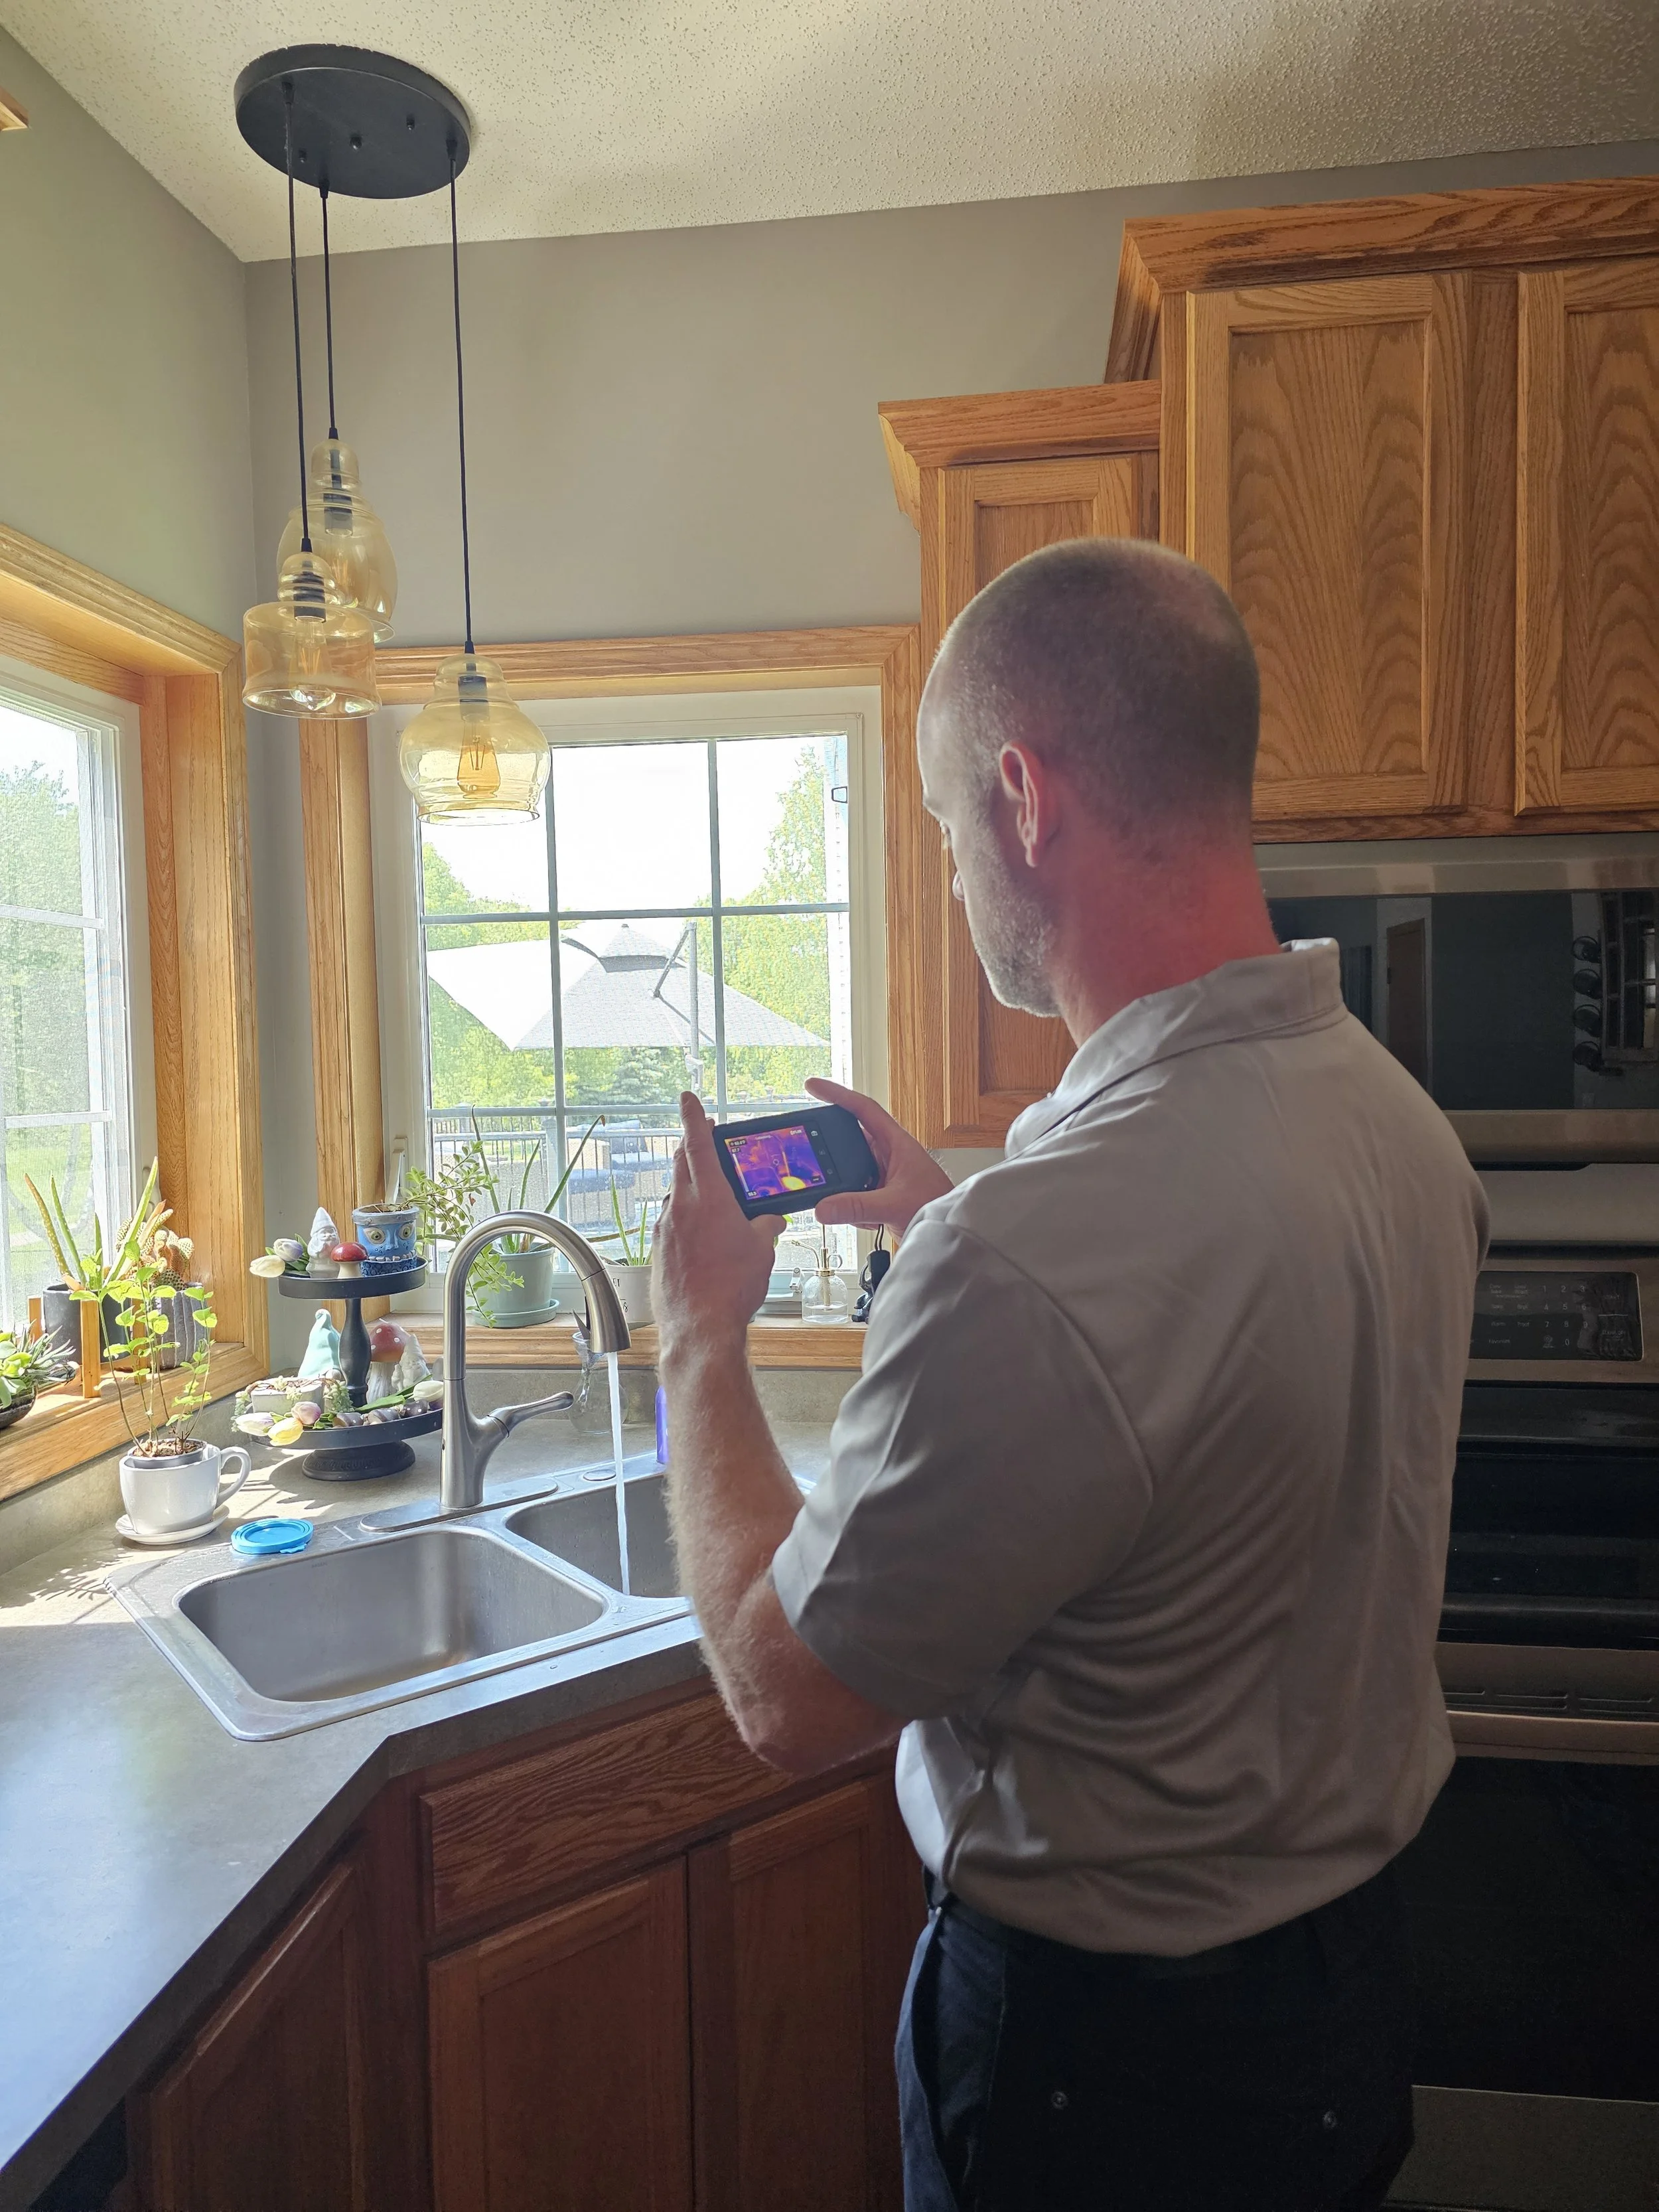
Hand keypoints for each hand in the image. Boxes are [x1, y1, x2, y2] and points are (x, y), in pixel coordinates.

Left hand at [653, 1093, 780, 1362]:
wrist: (700, 1326)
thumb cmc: (732, 1288)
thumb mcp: (762, 1250)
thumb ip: (766, 1227)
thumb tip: (770, 1221)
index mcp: (709, 1198)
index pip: (699, 1144)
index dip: (694, 1117)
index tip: (688, 1098)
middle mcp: (681, 1208)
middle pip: (682, 1164)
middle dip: (692, 1147)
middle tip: (702, 1139)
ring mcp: (666, 1230)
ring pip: (675, 1195)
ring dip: (689, 1187)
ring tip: (709, 1196)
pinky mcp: (659, 1251)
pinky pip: (671, 1223)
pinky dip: (684, 1219)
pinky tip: (700, 1236)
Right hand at [804, 1077, 952, 1237]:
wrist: (952, 1233)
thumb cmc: (940, 1207)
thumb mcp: (894, 1205)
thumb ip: (857, 1207)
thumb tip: (824, 1207)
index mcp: (896, 1143)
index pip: (863, 1109)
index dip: (837, 1094)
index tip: (813, 1086)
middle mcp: (888, 1154)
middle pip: (848, 1141)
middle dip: (833, 1156)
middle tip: (816, 1163)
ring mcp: (882, 1175)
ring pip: (848, 1172)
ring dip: (846, 1191)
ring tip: (862, 1209)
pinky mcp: (879, 1194)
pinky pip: (853, 1194)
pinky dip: (854, 1208)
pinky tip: (870, 1220)